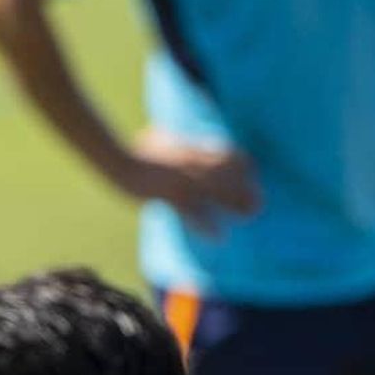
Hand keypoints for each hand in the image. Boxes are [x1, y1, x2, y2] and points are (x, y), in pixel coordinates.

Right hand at [117, 130, 260, 233]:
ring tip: (247, 217)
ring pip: (217, 194)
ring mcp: (183, 181)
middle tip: (257, 205)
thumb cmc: (136, 150)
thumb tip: (173, 136)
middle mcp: (193, 165)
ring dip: (234, 205)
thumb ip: (173, 139)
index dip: (244, 165)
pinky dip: (207, 227)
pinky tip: (218, 237)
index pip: (228, 154)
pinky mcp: (171, 197)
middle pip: (229, 177)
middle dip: (245, 191)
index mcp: (192, 150)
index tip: (252, 174)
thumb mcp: (158, 137)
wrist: (117, 159)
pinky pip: (194, 214)